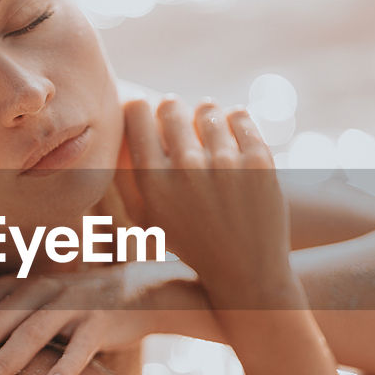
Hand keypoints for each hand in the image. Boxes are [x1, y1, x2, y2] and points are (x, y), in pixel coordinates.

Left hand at [0, 265, 168, 374]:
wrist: (137, 290)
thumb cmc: (71, 304)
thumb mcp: (26, 299)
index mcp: (11, 288)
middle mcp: (35, 292)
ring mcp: (69, 304)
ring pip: (30, 334)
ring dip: (2, 364)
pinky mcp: (101, 320)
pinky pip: (82, 345)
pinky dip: (66, 366)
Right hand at [121, 97, 292, 310]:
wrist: (245, 268)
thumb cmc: (189, 240)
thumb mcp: (145, 218)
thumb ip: (125, 176)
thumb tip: (116, 130)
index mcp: (153, 181)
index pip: (137, 111)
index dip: (140, 110)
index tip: (149, 119)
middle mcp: (186, 168)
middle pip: (170, 105)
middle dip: (172, 111)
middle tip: (180, 126)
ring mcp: (225, 162)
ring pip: (206, 107)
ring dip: (205, 118)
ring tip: (209, 136)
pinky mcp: (258, 160)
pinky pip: (239, 115)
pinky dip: (234, 122)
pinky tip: (232, 140)